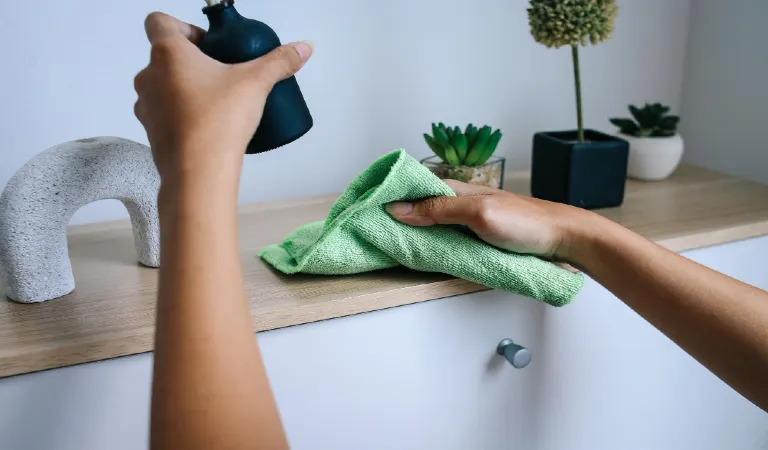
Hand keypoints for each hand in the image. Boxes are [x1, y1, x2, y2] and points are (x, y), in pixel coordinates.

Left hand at [133, 12, 312, 184]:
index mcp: (166, 53)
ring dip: (186, 89)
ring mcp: (145, 107)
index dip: (184, 27)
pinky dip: (182, 115)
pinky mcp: (150, 133)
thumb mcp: (255, 84)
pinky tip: (208, 128)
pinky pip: (165, 115)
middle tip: (223, 75)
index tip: (211, 45)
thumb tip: (303, 48)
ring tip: (217, 104)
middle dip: (193, 62)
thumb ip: (279, 62)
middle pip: (165, 56)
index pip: (159, 21)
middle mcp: (148, 76)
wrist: (198, 174)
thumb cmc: (219, 120)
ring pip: (163, 86)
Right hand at [386, 180, 597, 263]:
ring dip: (413, 231)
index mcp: (456, 189)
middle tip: (371, 232)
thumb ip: (438, 211)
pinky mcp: (478, 237)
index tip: (365, 210)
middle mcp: (460, 202)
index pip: (412, 188)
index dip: (389, 197)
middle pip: (419, 207)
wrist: (565, 239)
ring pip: (431, 223)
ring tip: (389, 244)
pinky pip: (447, 237)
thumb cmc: (526, 223)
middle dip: (396, 216)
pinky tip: (423, 252)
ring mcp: (469, 220)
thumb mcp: (478, 214)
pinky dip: (432, 243)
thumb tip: (397, 208)